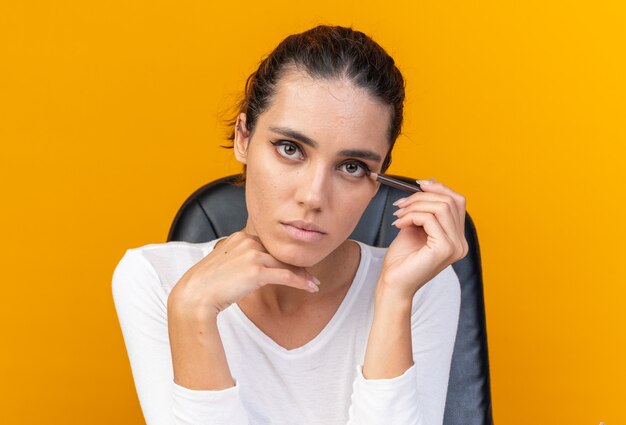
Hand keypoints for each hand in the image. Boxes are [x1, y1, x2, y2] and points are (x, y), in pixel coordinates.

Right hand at [167, 231, 319, 317]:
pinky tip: (311, 288)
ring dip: (303, 275)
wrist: (195, 295)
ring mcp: (252, 255)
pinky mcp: (256, 271)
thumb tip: (255, 268)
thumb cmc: (208, 284)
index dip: (285, 257)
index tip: (296, 266)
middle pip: (280, 253)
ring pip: (286, 264)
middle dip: (297, 265)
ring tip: (314, 284)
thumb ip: (241, 259)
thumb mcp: (225, 263)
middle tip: (310, 275)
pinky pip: (286, 275)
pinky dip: (301, 282)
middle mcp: (247, 241)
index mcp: (240, 237)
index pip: (270, 246)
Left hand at [378, 178, 468, 300]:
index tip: (418, 184)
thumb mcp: (415, 227)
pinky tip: (399, 224)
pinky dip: (412, 216)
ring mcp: (455, 247)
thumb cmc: (402, 259)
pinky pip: (430, 219)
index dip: (439, 188)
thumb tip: (429, 182)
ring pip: (441, 207)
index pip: (458, 202)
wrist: (393, 284)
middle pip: (450, 201)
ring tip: (399, 215)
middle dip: (422, 196)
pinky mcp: (444, 249)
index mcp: (457, 238)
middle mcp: (461, 243)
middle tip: (401, 204)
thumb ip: (424, 209)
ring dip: (415, 205)